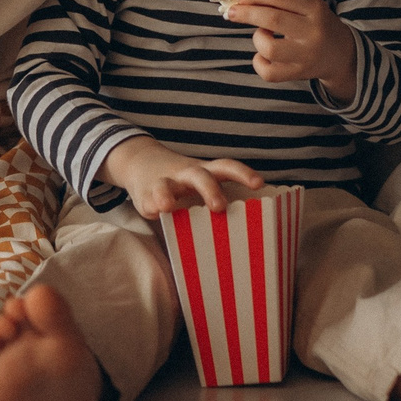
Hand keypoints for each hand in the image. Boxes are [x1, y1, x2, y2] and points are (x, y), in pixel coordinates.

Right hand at [100, 134, 265, 218]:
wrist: (141, 163)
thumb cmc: (183, 182)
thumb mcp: (201, 184)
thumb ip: (215, 203)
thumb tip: (244, 237)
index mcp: (206, 172)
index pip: (227, 167)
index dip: (243, 174)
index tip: (259, 183)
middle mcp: (186, 175)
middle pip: (200, 176)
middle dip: (209, 189)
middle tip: (219, 207)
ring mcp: (164, 183)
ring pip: (166, 185)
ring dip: (166, 194)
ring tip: (167, 206)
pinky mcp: (145, 195)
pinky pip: (148, 200)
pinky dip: (150, 206)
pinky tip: (153, 213)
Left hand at [228, 0, 357, 101]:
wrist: (342, 55)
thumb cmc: (315, 24)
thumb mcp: (308, 6)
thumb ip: (280, 1)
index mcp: (315, 8)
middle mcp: (313, 32)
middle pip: (272, 19)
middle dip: (246, 13)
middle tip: (231, 11)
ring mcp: (306, 56)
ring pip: (269, 48)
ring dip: (257, 38)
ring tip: (262, 34)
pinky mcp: (298, 74)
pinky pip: (269, 72)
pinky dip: (258, 62)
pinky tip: (263, 55)